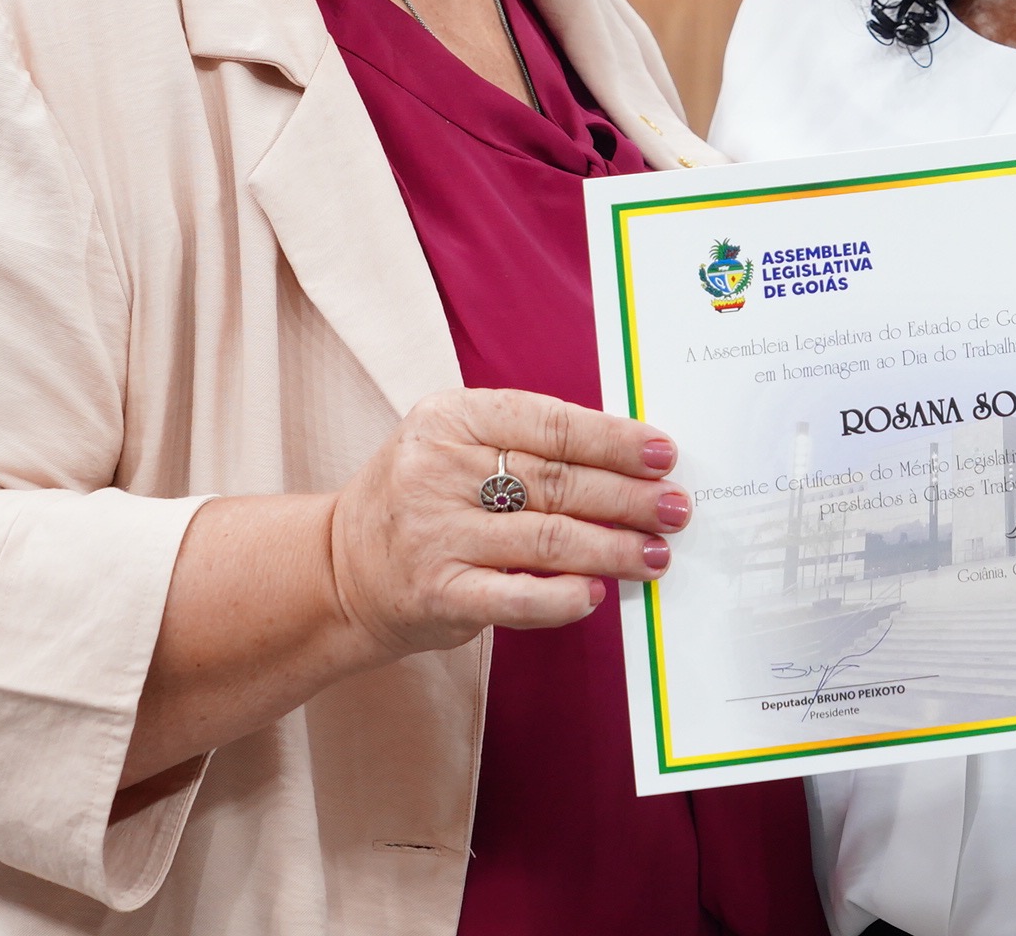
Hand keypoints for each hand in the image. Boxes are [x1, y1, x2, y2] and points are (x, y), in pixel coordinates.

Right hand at [323, 386, 688, 662]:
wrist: (339, 569)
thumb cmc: (420, 501)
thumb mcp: (453, 447)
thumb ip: (525, 446)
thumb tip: (626, 461)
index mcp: (448, 418)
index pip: (549, 423)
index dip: (614, 440)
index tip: (663, 454)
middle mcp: (437, 470)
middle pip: (557, 481)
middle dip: (628, 496)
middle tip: (676, 507)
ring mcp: (435, 534)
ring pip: (548, 539)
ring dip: (613, 549)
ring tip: (656, 553)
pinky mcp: (437, 594)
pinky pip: (515, 596)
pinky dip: (563, 597)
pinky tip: (597, 593)